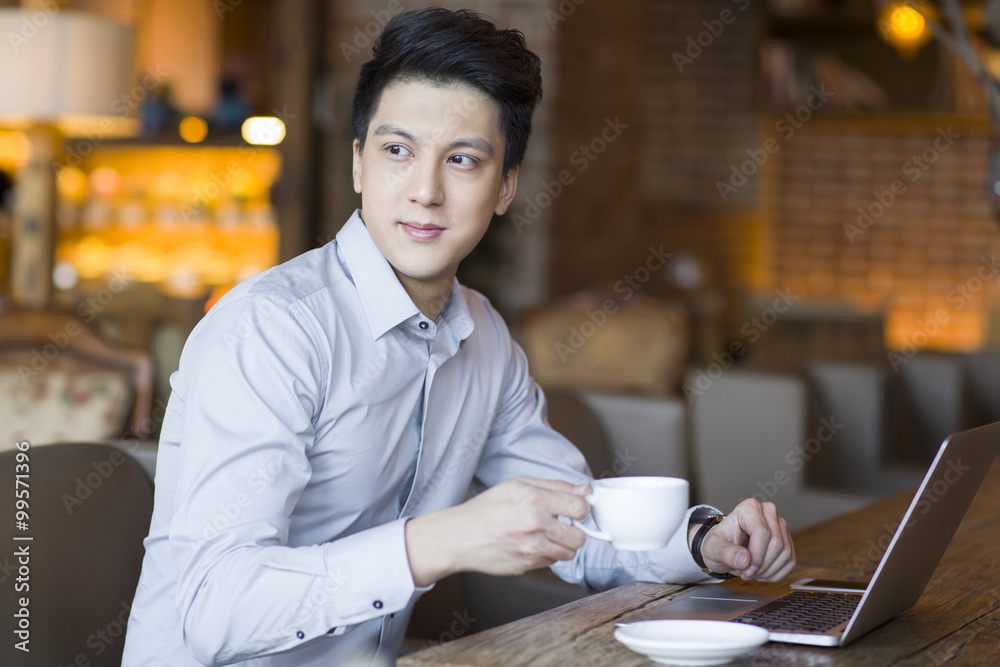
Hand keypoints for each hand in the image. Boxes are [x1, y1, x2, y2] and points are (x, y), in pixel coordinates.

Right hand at [405, 476, 590, 585]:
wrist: (460, 536)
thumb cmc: (487, 509)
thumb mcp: (518, 485)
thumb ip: (554, 486)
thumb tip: (584, 489)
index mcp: (535, 500)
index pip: (580, 508)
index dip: (582, 508)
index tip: (577, 509)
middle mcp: (535, 526)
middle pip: (579, 537)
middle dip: (575, 531)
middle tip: (563, 525)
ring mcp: (531, 549)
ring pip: (568, 553)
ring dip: (562, 545)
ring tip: (545, 535)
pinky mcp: (526, 566)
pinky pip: (550, 563)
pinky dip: (546, 554)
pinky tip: (531, 544)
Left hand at [694, 499, 795, 581]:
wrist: (724, 547)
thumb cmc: (718, 544)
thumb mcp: (712, 548)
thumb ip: (725, 553)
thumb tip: (745, 559)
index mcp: (749, 508)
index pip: (762, 532)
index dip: (757, 556)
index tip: (746, 570)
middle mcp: (768, 512)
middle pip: (776, 543)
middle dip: (762, 565)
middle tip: (747, 573)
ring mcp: (780, 525)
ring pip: (786, 553)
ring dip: (770, 571)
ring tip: (753, 573)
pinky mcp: (787, 539)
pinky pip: (791, 560)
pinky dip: (778, 573)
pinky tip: (763, 574)